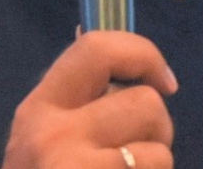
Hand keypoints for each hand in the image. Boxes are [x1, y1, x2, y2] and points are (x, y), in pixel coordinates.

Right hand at [1, 31, 176, 168]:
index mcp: (39, 109)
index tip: (163, 81)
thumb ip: (79, 102)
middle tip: (138, 154)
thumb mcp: (46, 139)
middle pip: (146, 103)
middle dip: (158, 129)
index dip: (143, 54)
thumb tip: (123, 55)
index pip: (96, 48)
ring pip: (160, 153)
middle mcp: (53, 136)